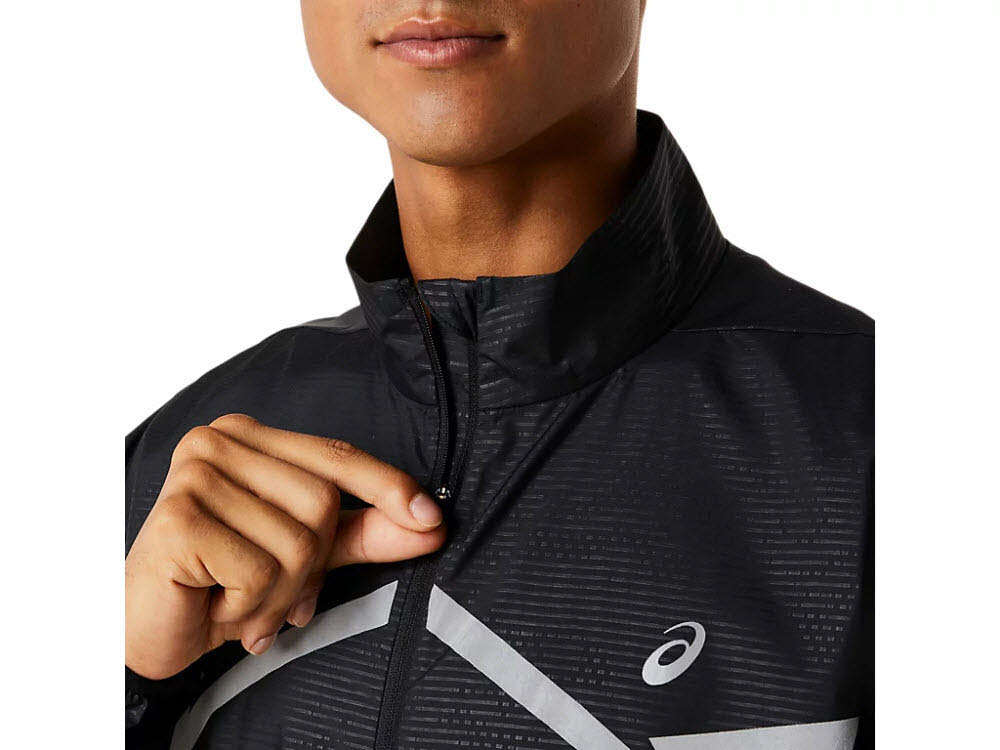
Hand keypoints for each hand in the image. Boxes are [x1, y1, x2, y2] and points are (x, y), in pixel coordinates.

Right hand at [125, 414, 444, 679]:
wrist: (147, 627)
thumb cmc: (221, 581)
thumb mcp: (305, 553)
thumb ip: (364, 533)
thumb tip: (431, 523)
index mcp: (251, 437)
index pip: (336, 455)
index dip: (387, 488)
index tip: (431, 519)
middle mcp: (218, 441)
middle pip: (322, 503)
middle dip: (309, 567)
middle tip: (272, 594)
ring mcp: (195, 474)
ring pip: (296, 542)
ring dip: (278, 595)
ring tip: (240, 601)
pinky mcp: (178, 516)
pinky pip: (259, 570)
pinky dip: (250, 606)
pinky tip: (216, 606)